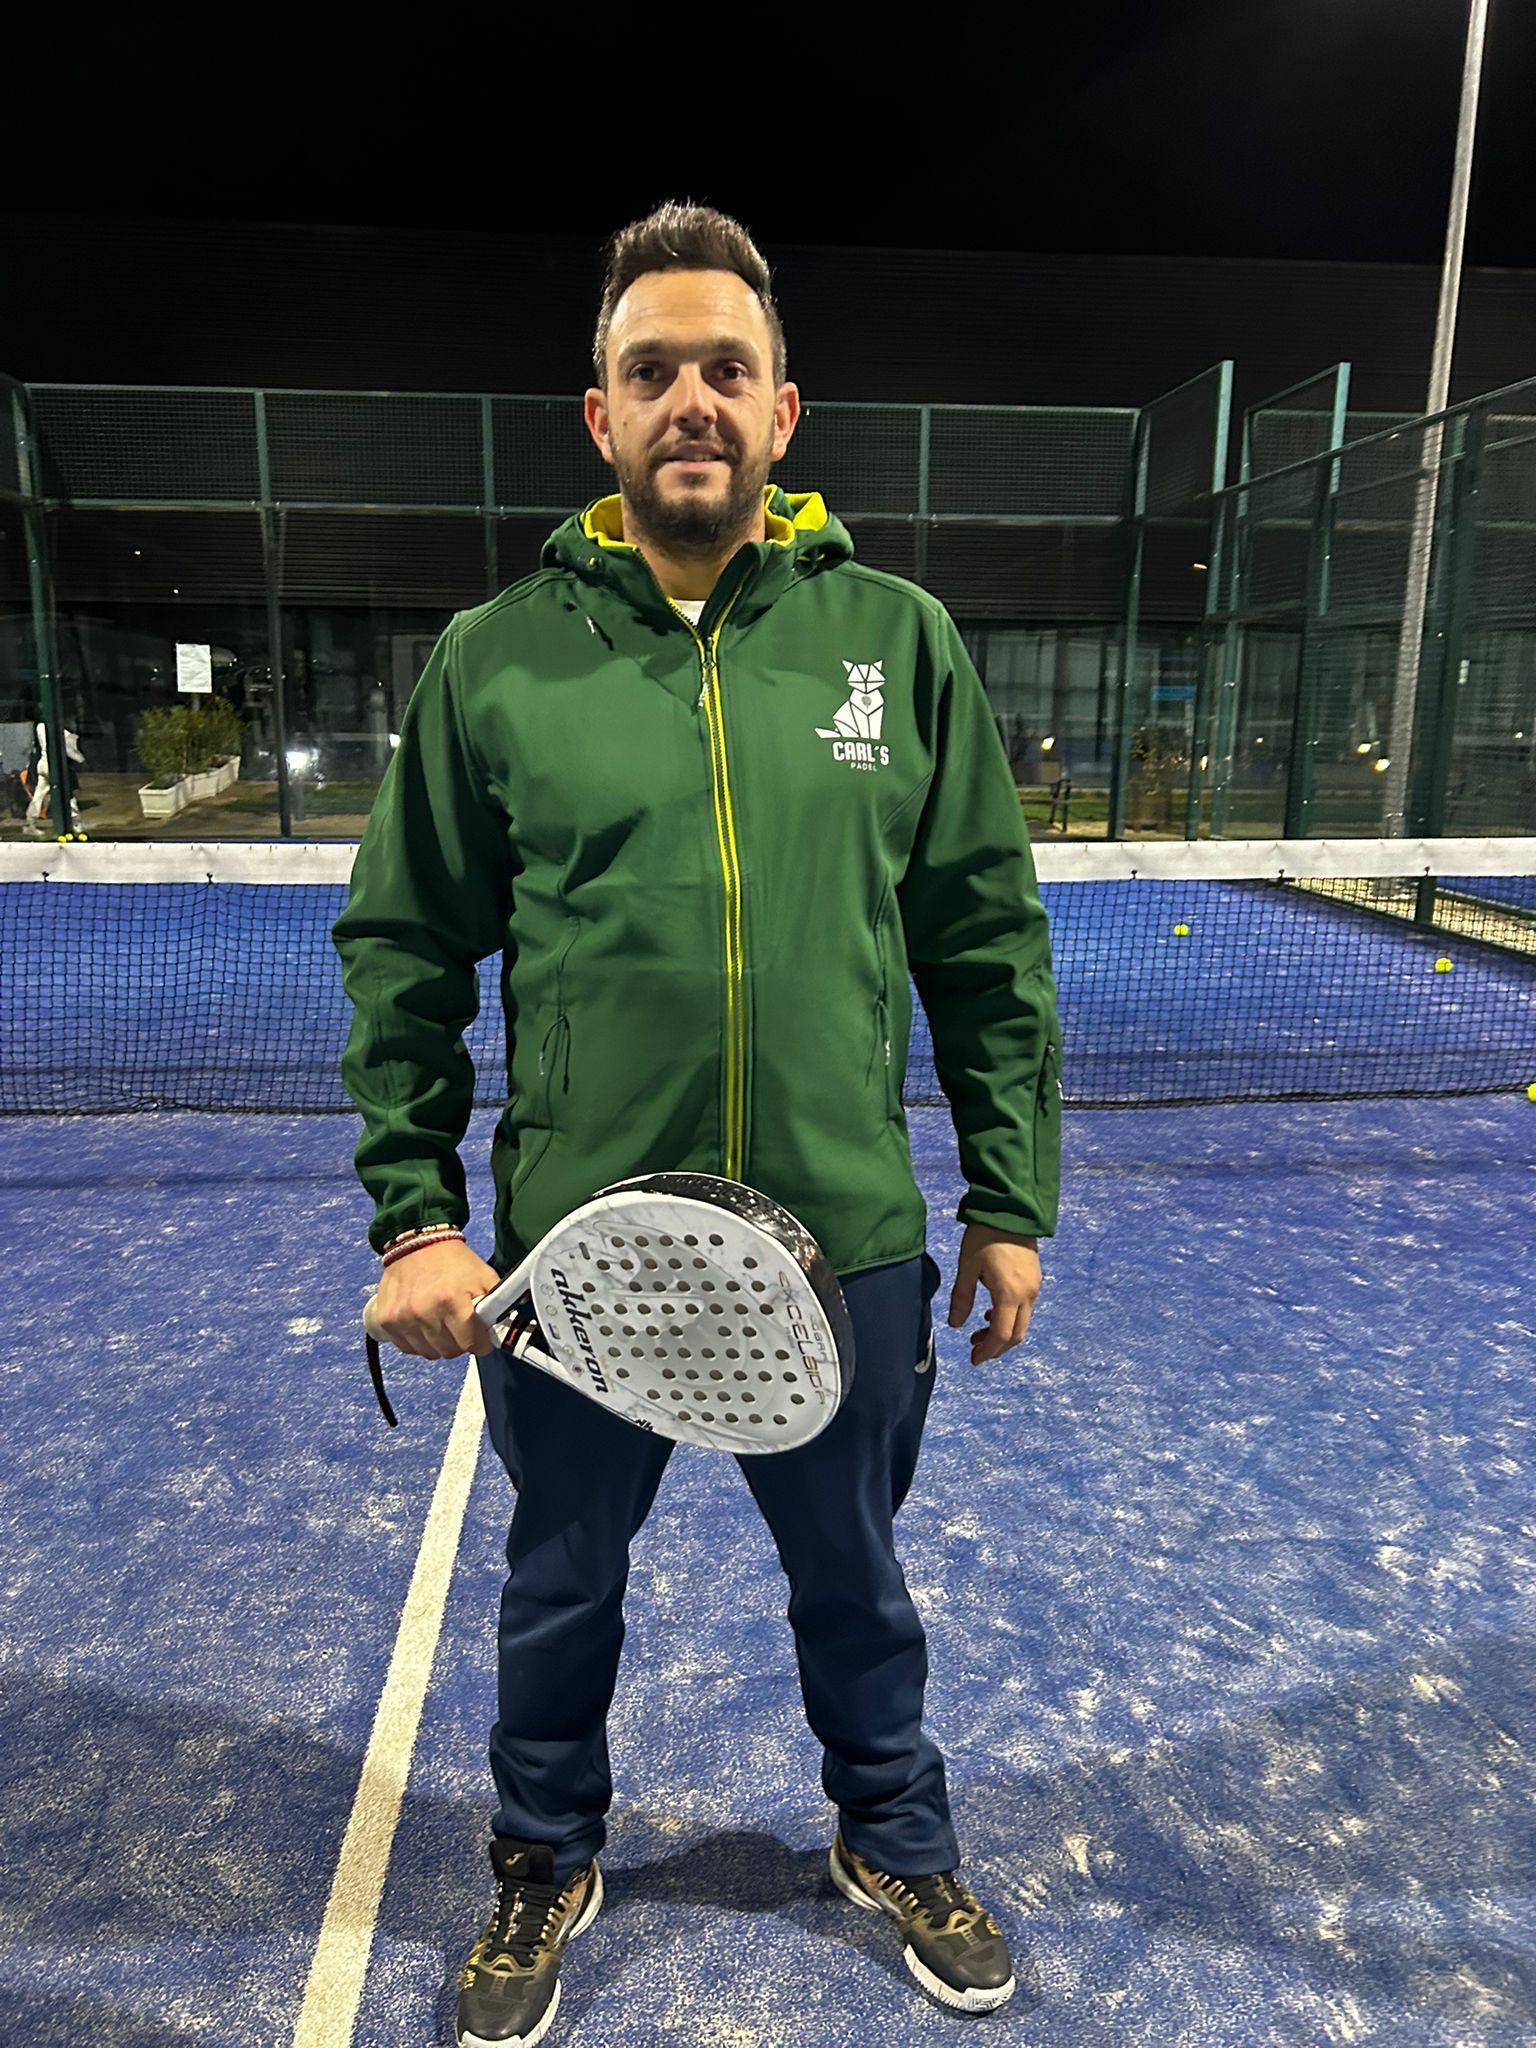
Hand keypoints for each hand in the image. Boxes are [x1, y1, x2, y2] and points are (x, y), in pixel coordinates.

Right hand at [372, 1240, 502, 1358]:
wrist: (416, 1242)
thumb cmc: (452, 1261)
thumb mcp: (483, 1276)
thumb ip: (497, 1305)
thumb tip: (503, 1330)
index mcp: (452, 1300)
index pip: (472, 1344)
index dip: (481, 1342)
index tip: (480, 1336)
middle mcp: (425, 1312)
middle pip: (451, 1351)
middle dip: (460, 1341)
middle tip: (459, 1324)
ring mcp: (403, 1318)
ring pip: (429, 1353)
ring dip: (437, 1342)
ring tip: (440, 1321)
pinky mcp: (387, 1321)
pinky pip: (407, 1348)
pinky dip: (417, 1340)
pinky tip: (422, 1323)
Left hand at [947, 1224, 1041, 1364]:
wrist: (1011, 1210)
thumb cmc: (984, 1237)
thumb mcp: (967, 1268)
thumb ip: (962, 1298)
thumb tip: (955, 1325)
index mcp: (1010, 1295)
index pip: (1002, 1336)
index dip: (988, 1351)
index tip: (973, 1358)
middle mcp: (1027, 1295)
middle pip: (1016, 1335)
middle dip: (996, 1347)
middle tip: (975, 1350)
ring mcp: (1034, 1287)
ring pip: (1022, 1323)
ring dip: (1002, 1333)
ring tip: (979, 1332)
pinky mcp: (1035, 1279)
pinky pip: (1025, 1309)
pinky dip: (1009, 1318)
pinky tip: (991, 1313)